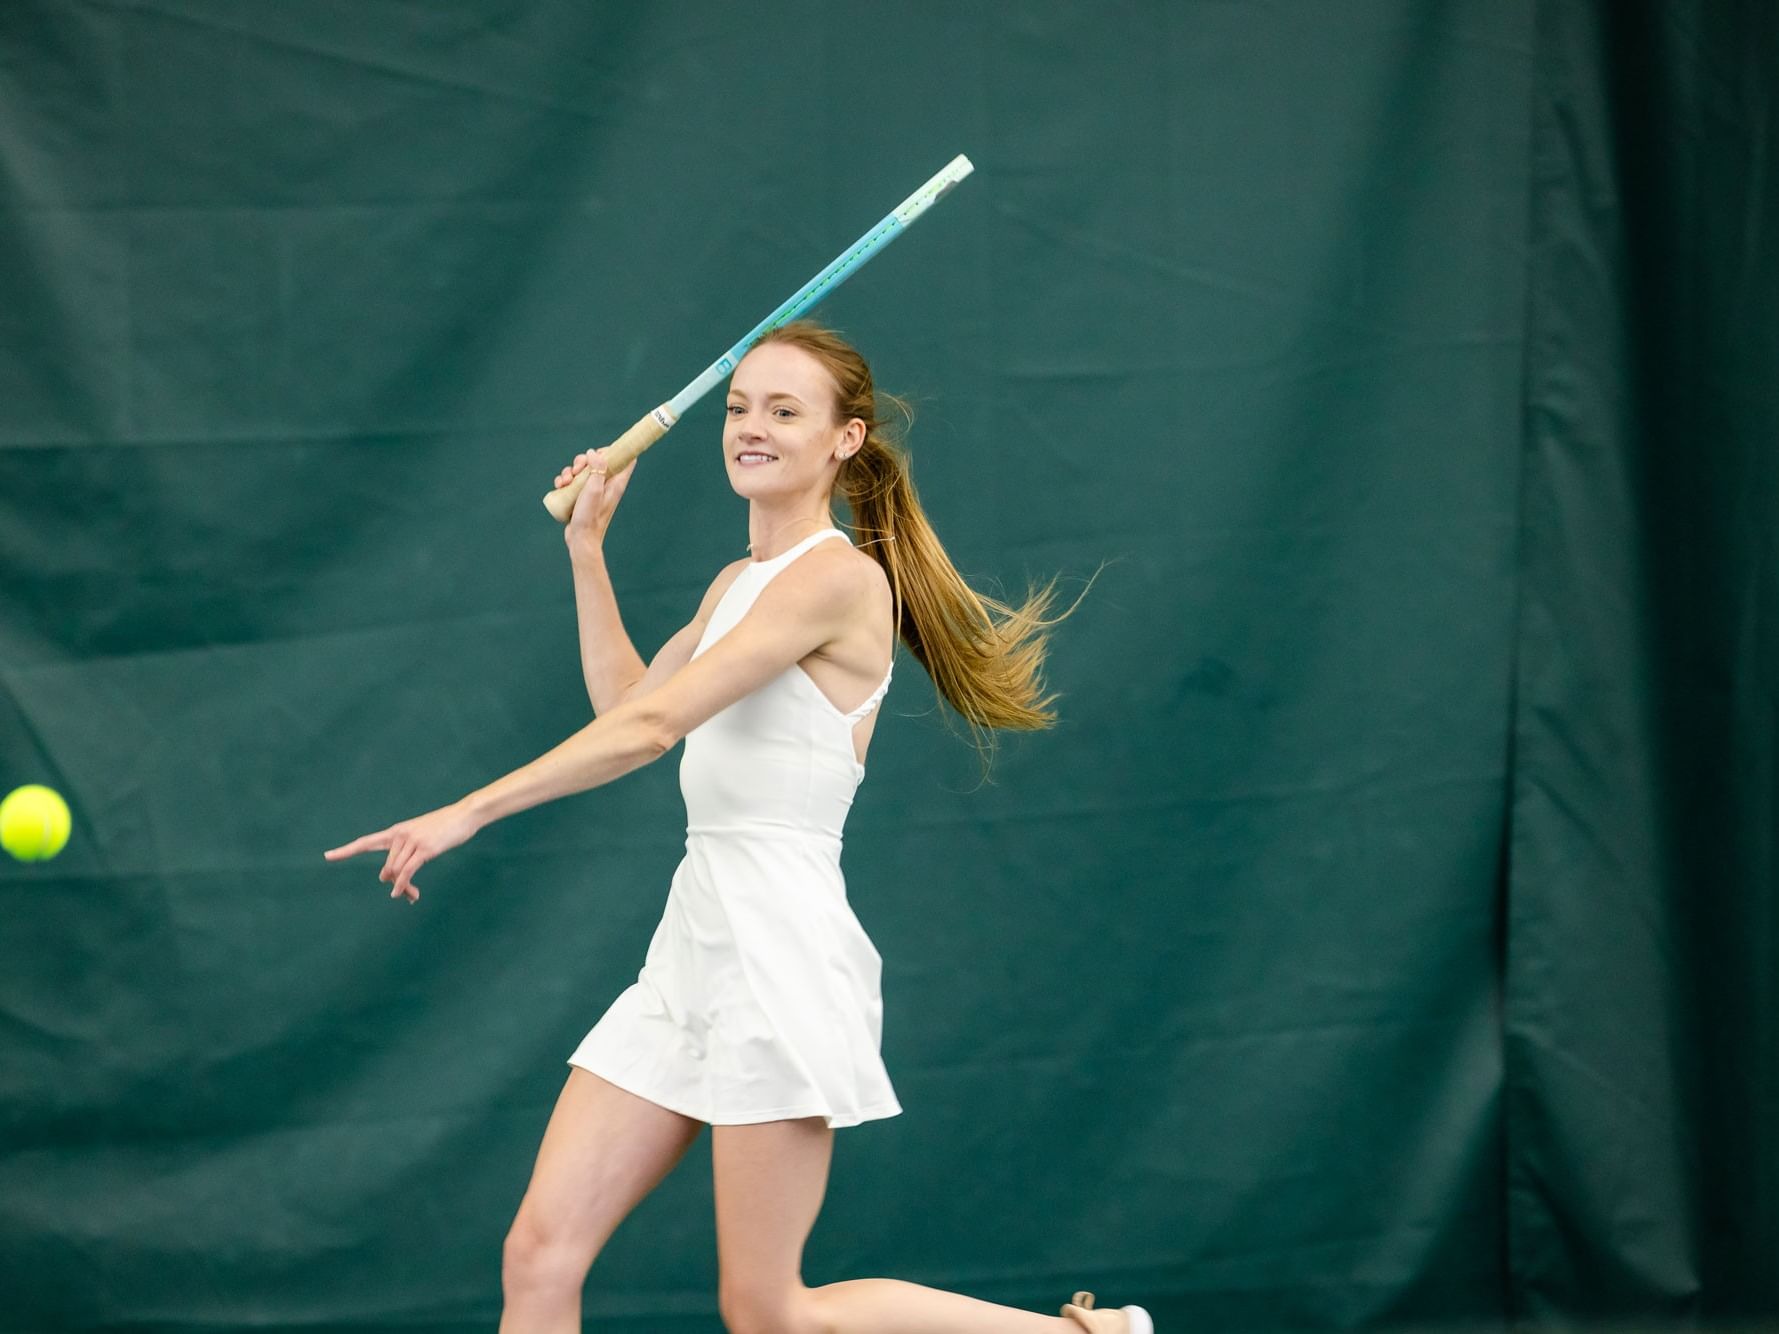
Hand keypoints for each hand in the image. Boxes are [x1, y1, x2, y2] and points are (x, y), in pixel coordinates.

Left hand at [323, 800, 481, 902]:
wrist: (464, 815)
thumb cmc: (444, 827)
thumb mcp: (421, 837)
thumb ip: (406, 854)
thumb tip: (392, 877)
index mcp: (396, 831)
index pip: (365, 842)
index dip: (346, 851)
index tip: (327, 856)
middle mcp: (399, 835)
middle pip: (387, 867)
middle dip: (393, 883)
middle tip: (407, 895)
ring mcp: (412, 841)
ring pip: (396, 871)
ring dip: (402, 888)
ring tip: (413, 896)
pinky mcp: (425, 849)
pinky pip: (407, 871)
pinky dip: (402, 885)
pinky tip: (400, 894)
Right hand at [554, 447, 635, 547]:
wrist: (581, 539)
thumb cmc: (590, 516)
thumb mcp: (594, 489)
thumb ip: (597, 469)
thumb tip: (594, 452)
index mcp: (616, 482)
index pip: (626, 459)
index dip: (614, 451)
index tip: (600, 452)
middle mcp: (607, 485)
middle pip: (598, 461)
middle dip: (583, 461)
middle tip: (576, 470)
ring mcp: (593, 490)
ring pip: (582, 471)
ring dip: (569, 472)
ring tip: (564, 482)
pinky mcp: (581, 496)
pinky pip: (573, 482)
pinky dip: (565, 481)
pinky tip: (559, 486)